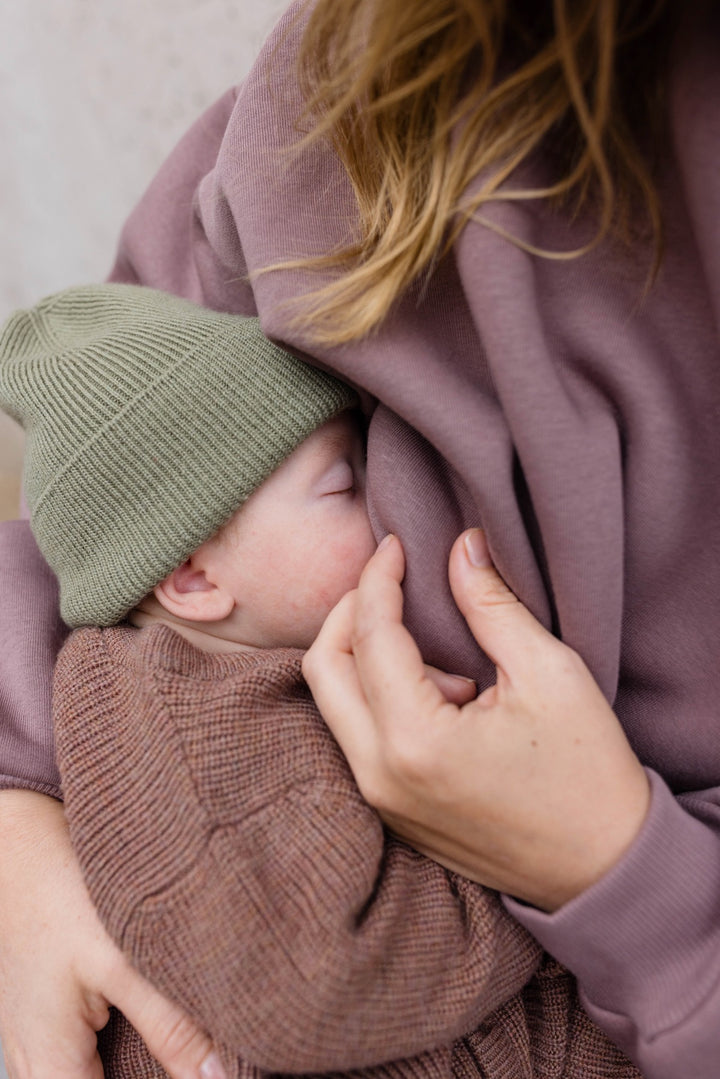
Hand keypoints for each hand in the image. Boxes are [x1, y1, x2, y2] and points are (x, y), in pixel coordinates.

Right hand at [0, 790, 226, 1078]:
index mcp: (50, 1067)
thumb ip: (172, 1026)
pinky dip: (127, 1050)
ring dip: (142, 1068)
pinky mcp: (48, 1013)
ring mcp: (37, 1039)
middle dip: (157, 1078)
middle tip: (206, 1059)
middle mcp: (35, 1064)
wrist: (17, 836)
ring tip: (190, 1045)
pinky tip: (163, 1024)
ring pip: (98, 1077)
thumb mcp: (123, 956)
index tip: (211, 1077)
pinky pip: (88, 1057)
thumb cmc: (58, 890)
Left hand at [303, 530, 650, 911]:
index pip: (370, 637)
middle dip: (349, 612)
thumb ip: (492, 605)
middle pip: (322, 669)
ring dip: (364, 658)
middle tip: (390, 583)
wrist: (605, 869)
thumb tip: (460, 547)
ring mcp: (380, 800)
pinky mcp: (391, 812)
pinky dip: (377, 696)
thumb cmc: (588, 774)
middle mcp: (380, 776)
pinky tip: (440, 693)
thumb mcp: (550, 674)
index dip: (378, 579)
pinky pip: (356, 736)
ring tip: (445, 660)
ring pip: (333, 704)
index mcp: (416, 741)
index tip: (396, 544)